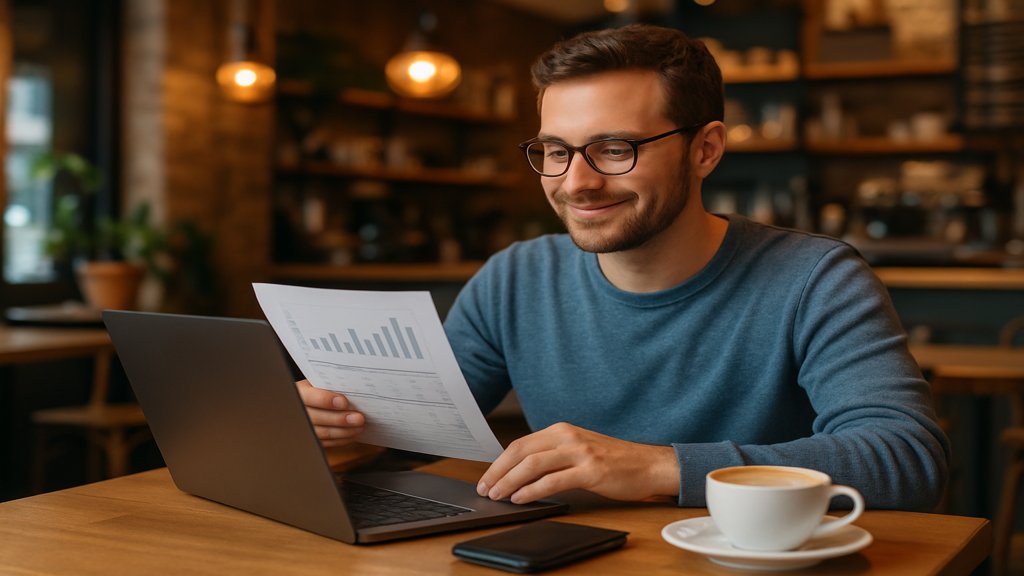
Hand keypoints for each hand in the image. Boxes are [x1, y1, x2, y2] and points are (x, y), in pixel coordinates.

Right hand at [296, 379, 364, 447]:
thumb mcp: (323, 382)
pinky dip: (341, 439)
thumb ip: (333, 386)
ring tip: (359, 427)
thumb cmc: (322, 389)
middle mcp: (300, 411)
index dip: (325, 400)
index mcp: (300, 392)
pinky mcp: (312, 438)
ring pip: (322, 433)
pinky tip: (353, 434)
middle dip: (340, 419)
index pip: (310, 397)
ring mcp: (304, 427)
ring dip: (344, 431)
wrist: (314, 398)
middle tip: (358, 418)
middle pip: (317, 418)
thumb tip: (353, 391)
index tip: (344, 402)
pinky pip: (326, 442)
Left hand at [475, 422, 679, 503]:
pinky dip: (532, 490)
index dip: (499, 462)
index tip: (487, 477)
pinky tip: (521, 498)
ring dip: (509, 481)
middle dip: (498, 471)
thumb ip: (554, 455)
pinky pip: (553, 480)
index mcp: (562, 430)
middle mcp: (568, 437)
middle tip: (485, 488)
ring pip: (533, 465)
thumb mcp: (580, 450)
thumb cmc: (615, 461)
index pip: (521, 443)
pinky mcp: (591, 471)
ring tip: (498, 495)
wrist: (649, 465)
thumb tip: (521, 472)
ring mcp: (580, 452)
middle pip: (521, 451)